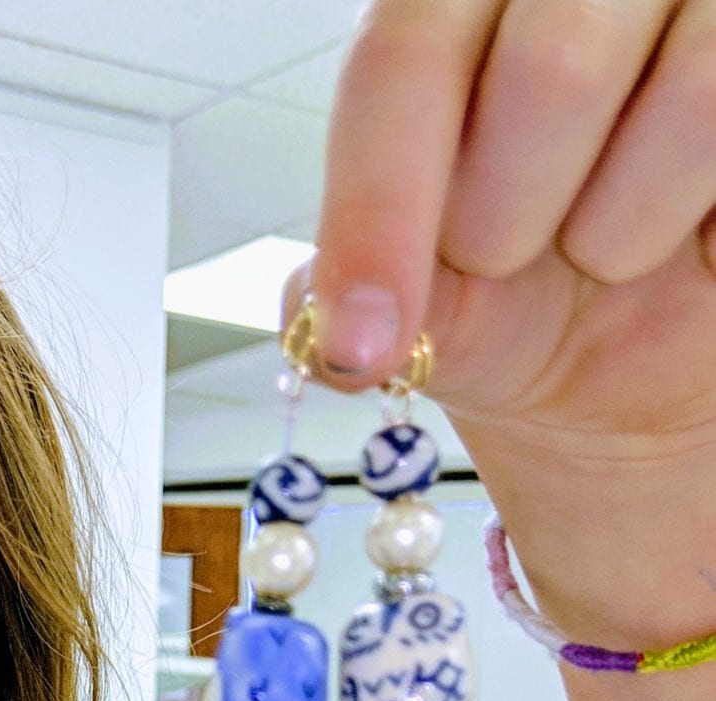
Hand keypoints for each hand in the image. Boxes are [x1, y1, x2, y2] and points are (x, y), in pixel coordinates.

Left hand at [303, 0, 715, 640]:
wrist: (624, 356)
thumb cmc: (516, 291)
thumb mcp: (421, 308)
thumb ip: (353, 306)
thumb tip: (330, 334)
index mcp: (455, 0)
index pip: (405, 56)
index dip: (379, 207)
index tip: (364, 344)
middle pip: (559, 64)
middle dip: (513, 217)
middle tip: (506, 255)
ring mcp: (695, 1)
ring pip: (691, 95)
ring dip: (621, 229)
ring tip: (601, 247)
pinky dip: (707, 237)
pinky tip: (681, 244)